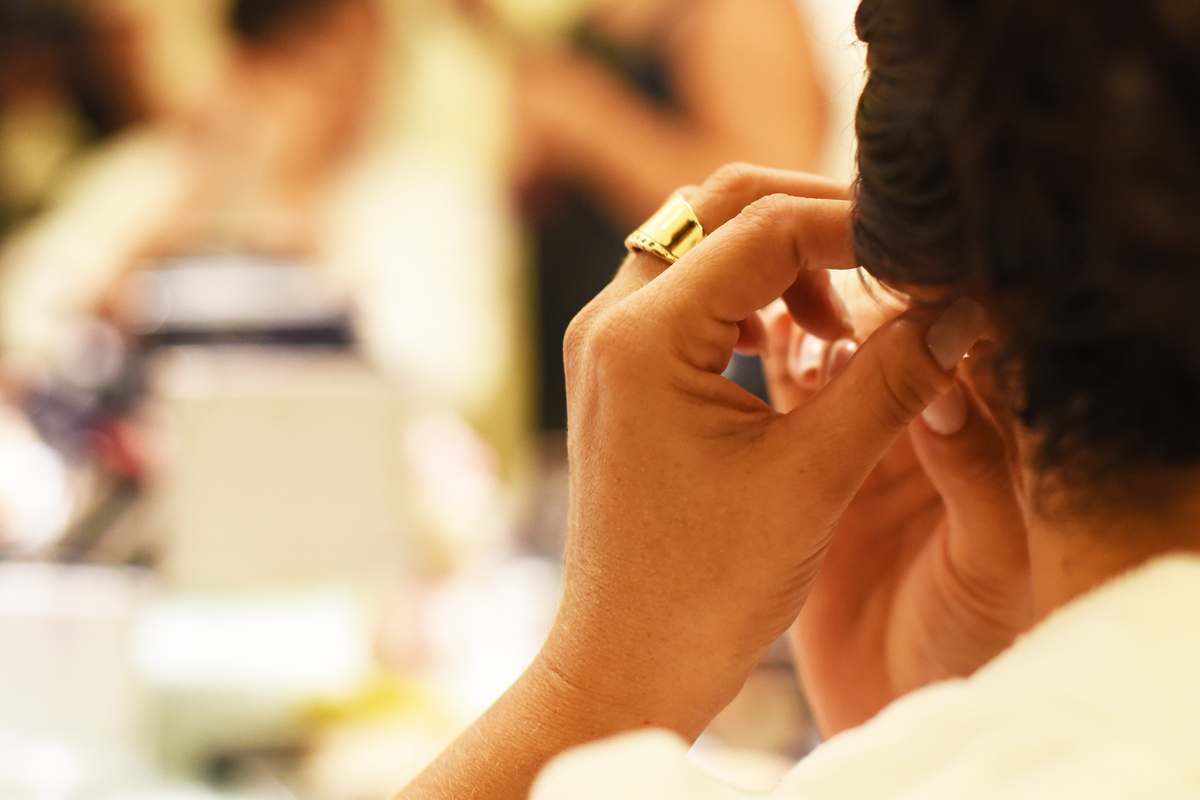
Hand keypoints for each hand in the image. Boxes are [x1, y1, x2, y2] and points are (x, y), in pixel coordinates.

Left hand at [399, 165, 983, 799]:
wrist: (628, 660)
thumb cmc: (707, 589)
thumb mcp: (814, 477)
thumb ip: (891, 378)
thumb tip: (962, 305)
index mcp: (645, 337)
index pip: (767, 226)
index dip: (860, 227)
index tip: (927, 257)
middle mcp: (610, 322)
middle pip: (722, 207)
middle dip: (815, 224)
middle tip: (890, 271)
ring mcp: (605, 344)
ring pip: (700, 242)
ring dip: (779, 259)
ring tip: (841, 324)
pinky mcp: (618, 370)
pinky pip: (685, 292)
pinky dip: (747, 296)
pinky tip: (791, 348)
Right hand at [759, 305, 1033, 735]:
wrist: (890, 707)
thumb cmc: (961, 644)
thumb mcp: (989, 563)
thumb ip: (979, 472)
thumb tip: (947, 382)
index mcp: (983, 439)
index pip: (962, 347)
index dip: (936, 306)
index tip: (896, 268)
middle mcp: (924, 428)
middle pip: (895, 337)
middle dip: (865, 302)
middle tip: (822, 277)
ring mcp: (862, 444)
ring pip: (840, 356)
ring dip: (817, 324)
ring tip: (789, 307)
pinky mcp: (805, 466)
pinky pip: (793, 395)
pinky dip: (780, 362)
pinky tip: (761, 338)